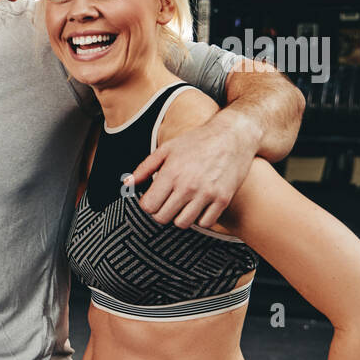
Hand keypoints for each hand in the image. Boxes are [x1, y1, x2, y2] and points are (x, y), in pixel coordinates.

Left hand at [129, 112, 252, 227]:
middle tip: (167, 201)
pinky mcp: (223, 199)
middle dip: (161, 211)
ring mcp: (207, 194)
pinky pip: (205, 223)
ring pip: (182, 223)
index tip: (153, 197)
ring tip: (183, 204)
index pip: (148, 206)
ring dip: (179, 216)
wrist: (233, 135)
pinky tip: (199, 206)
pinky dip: (200, 218)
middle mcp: (188, 186)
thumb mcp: (166, 149)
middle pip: (162, 218)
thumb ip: (144, 168)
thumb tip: (127, 184)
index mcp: (171, 173)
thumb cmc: (197, 141)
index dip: (147, 204)